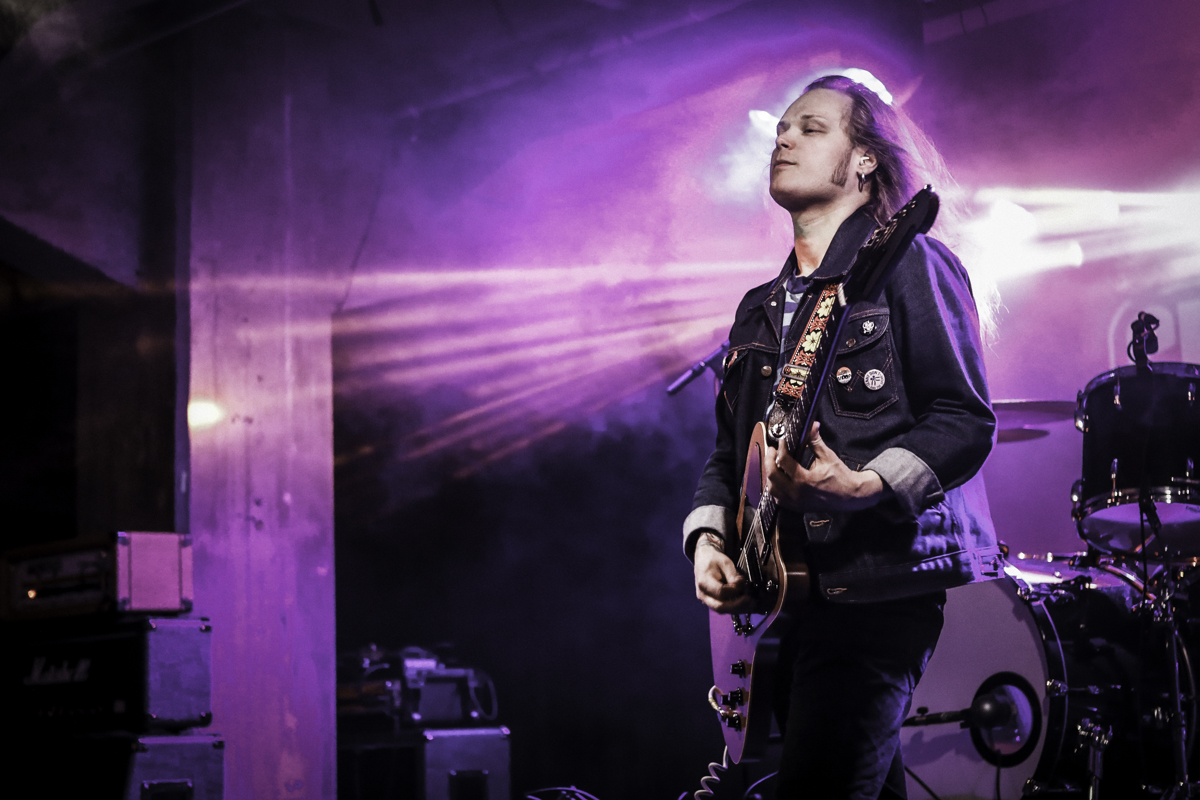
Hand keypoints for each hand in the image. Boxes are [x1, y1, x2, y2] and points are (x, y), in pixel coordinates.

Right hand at [694, 535, 750, 612]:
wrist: (703, 559)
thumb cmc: (713, 560)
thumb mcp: (725, 563)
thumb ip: (733, 576)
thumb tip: (741, 586)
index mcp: (704, 582)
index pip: (720, 592)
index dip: (734, 591)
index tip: (742, 585)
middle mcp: (703, 594)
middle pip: (720, 607)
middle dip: (737, 606)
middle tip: (750, 601)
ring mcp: (706, 600)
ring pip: (722, 610)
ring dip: (737, 609)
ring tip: (750, 604)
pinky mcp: (711, 602)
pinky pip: (722, 608)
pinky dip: (734, 607)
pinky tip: (744, 604)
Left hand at [764, 421, 885, 511]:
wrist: (851, 496)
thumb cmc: (841, 477)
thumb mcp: (828, 456)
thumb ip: (815, 441)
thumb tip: (812, 425)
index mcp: (805, 480)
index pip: (784, 461)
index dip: (780, 448)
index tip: (782, 441)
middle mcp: (797, 493)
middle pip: (772, 476)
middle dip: (769, 460)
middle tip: (772, 450)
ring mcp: (796, 502)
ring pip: (772, 489)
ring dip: (770, 476)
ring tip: (774, 464)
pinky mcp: (797, 507)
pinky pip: (778, 499)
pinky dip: (775, 488)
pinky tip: (779, 479)